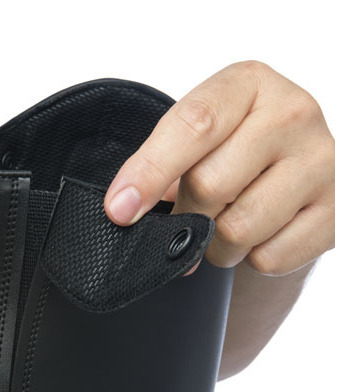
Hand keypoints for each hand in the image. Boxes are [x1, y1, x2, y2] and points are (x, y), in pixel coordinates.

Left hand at [104, 61, 333, 275]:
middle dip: (187, 213)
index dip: (150, 171)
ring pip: (239, 229)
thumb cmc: (234, 150)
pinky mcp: (335, 214)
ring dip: (216, 243)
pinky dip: (249, 258)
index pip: (194, 125)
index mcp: (249, 85)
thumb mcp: (200, 136)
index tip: (120, 209)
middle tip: (191, 215)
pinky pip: (269, 258)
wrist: (291, 169)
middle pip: (211, 184)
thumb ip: (164, 162)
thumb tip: (125, 209)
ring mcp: (321, 164)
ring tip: (224, 224)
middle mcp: (293, 116)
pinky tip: (257, 234)